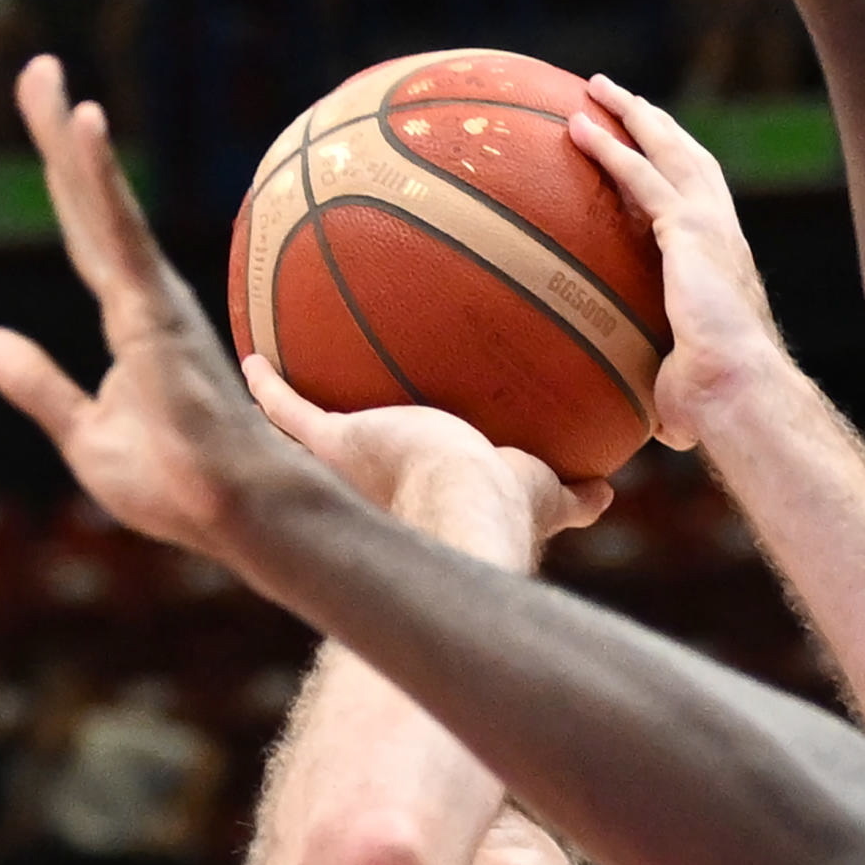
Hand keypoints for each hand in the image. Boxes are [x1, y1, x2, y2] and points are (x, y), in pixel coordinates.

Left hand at [0, 57, 289, 559]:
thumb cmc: (176, 484)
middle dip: (58, 134)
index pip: (86, 232)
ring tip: (45, 77)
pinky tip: (84, 126)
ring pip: (101, 204)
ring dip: (71, 140)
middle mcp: (143, 296)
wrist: (229, 515)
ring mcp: (151, 299)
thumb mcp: (81, 432)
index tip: (52, 115)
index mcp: (128, 319)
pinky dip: (100, 176)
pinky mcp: (153, 311)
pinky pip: (119, 231)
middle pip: (88, 201)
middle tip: (36, 66)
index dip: (65, 175)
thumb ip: (34, 381)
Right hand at [241, 360, 608, 559]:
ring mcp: (351, 470)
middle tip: (335, 426)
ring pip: (307, 445)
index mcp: (427, 499)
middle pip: (354, 475)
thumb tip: (610, 493)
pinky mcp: (331, 443)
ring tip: (271, 391)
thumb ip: (572, 494)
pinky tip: (253, 359)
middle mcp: (382, 494)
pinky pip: (287, 411)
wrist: (469, 505)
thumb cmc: (508, 505)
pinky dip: (270, 387)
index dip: (403, 478)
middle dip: (343, 457)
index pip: (409, 489)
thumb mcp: (547, 493)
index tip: (400, 467)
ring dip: (291, 421)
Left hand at [567, 77, 783, 448]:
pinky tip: (578, 128)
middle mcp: (723, 236)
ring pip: (669, 152)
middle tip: (619, 98)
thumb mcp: (682, 388)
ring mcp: (711, 228)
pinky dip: (611, 148)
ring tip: (598, 89)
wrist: (740, 393)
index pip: (700, 203)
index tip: (648, 149)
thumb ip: (669, 389)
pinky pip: (641, 178)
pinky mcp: (691, 232)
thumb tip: (658, 431)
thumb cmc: (715, 406)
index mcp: (723, 266)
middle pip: (689, 160)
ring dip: (634, 116)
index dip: (675, 171)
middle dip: (655, 124)